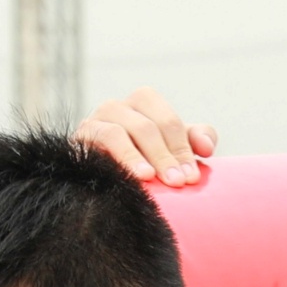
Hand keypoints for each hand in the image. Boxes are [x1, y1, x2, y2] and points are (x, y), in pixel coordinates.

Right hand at [75, 87, 214, 185]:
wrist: (97, 181)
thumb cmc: (143, 161)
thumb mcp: (173, 149)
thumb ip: (195, 141)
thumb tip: (207, 146)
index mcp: (144, 103)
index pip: (168, 121)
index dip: (182, 149)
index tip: (192, 178)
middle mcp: (118, 106)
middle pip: (148, 126)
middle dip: (166, 156)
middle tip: (178, 183)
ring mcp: (96, 120)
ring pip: (121, 131)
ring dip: (140, 157)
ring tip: (152, 179)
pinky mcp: (79, 138)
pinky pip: (100, 140)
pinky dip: (120, 157)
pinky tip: (133, 177)